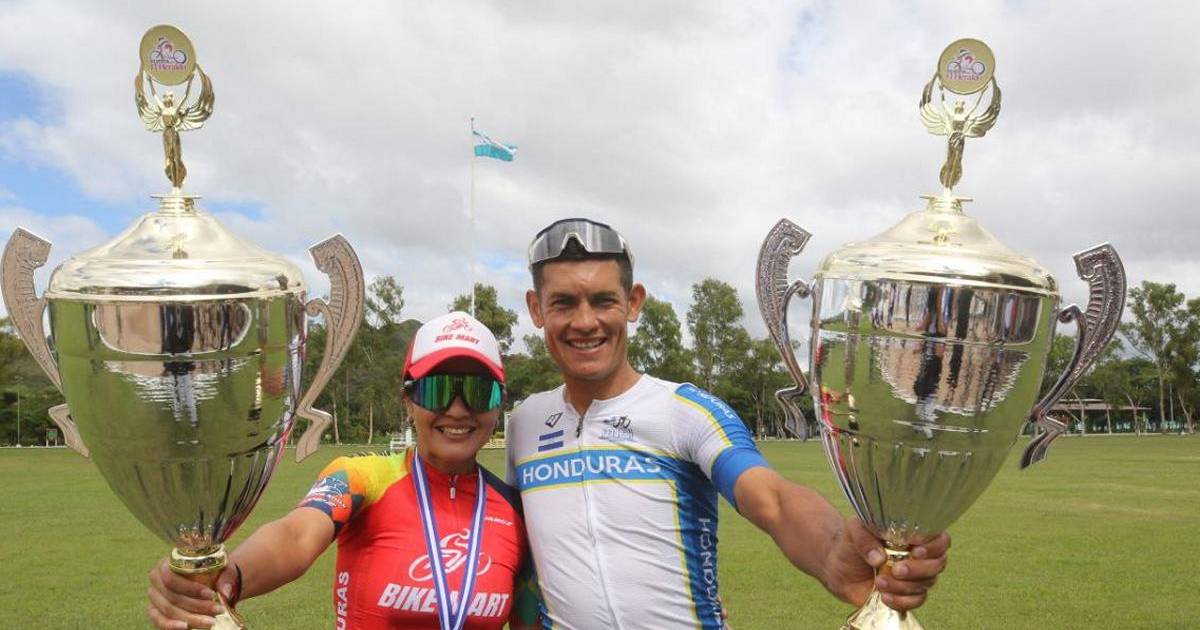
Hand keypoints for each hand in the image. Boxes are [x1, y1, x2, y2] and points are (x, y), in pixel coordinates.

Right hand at [146, 558, 239, 629]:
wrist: (207, 580)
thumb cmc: (212, 571)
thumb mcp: (221, 569)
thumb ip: (225, 577)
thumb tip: (225, 592)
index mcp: (166, 563)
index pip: (172, 578)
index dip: (191, 588)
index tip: (212, 595)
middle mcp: (156, 578)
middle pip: (173, 597)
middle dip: (197, 606)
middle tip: (218, 610)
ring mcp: (153, 596)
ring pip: (169, 611)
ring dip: (191, 618)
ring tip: (211, 621)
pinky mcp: (154, 611)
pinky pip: (160, 621)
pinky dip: (172, 626)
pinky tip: (187, 627)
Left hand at [823, 518, 949, 611]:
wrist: (838, 568)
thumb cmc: (851, 543)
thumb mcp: (854, 530)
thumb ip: (865, 538)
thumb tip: (879, 558)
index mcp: (913, 535)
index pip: (940, 539)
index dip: (933, 546)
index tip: (915, 550)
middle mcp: (919, 556)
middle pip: (938, 564)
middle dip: (919, 569)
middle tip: (896, 570)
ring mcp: (915, 576)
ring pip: (927, 584)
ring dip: (903, 586)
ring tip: (878, 582)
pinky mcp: (907, 594)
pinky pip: (917, 601)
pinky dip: (901, 600)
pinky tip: (884, 596)